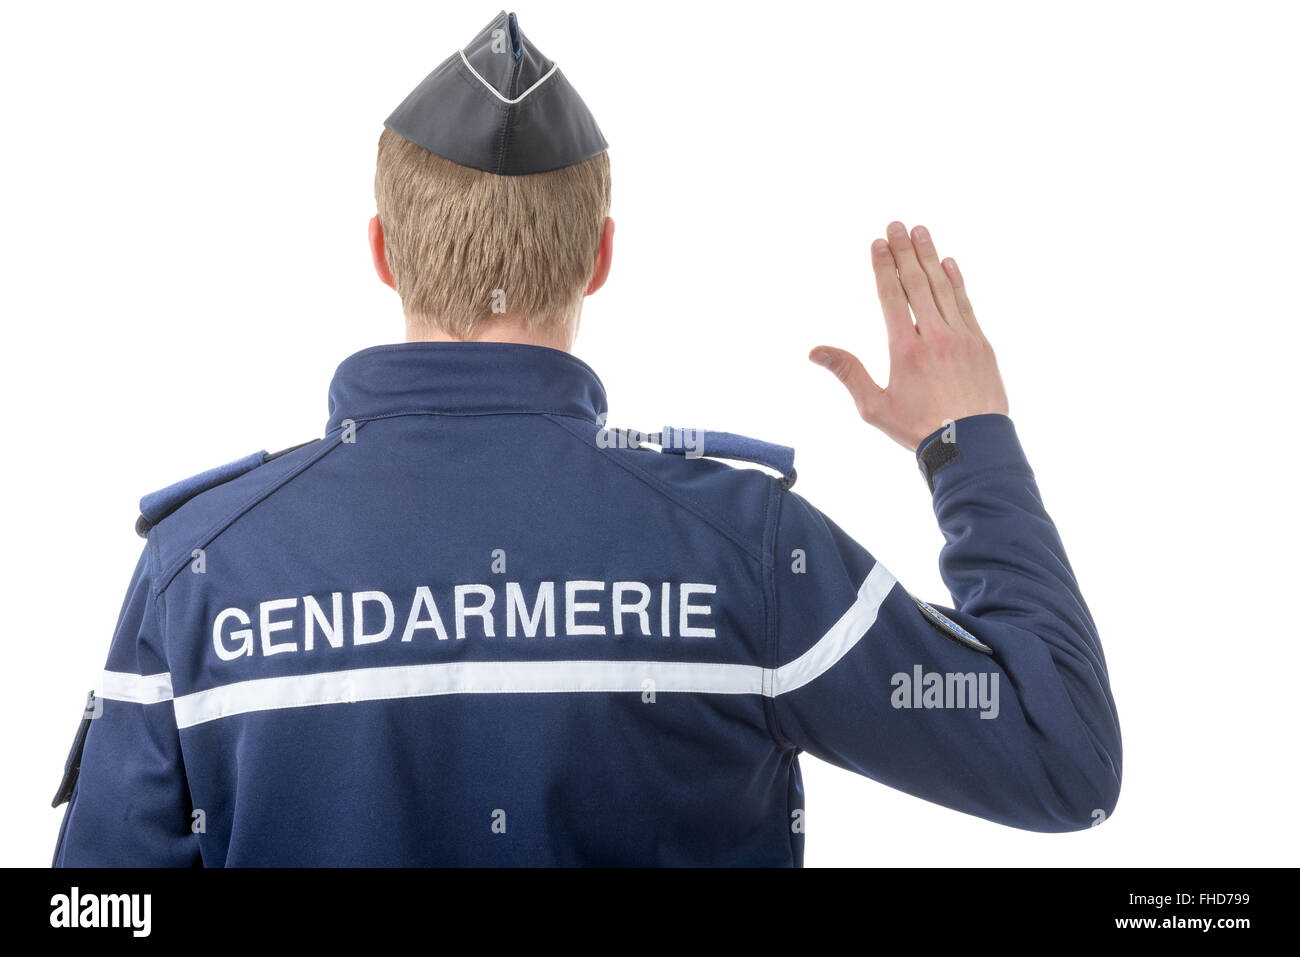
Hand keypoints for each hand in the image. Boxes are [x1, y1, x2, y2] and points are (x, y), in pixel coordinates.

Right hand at [810, 222, 1008, 450]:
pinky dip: (956, 281)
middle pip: (916, 283)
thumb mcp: (874, 407)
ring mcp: (960, 336)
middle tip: (897, 224)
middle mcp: (933, 334)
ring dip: (930, 257)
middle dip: (905, 251)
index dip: (883, 266)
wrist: (973, 444)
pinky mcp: (981, 344)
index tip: (878, 243)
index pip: (891, 295)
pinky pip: (966, 303)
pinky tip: (949, 263)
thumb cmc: (920, 430)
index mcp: (904, 348)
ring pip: (943, 287)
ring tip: (921, 231)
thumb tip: (815, 351)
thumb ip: (848, 372)